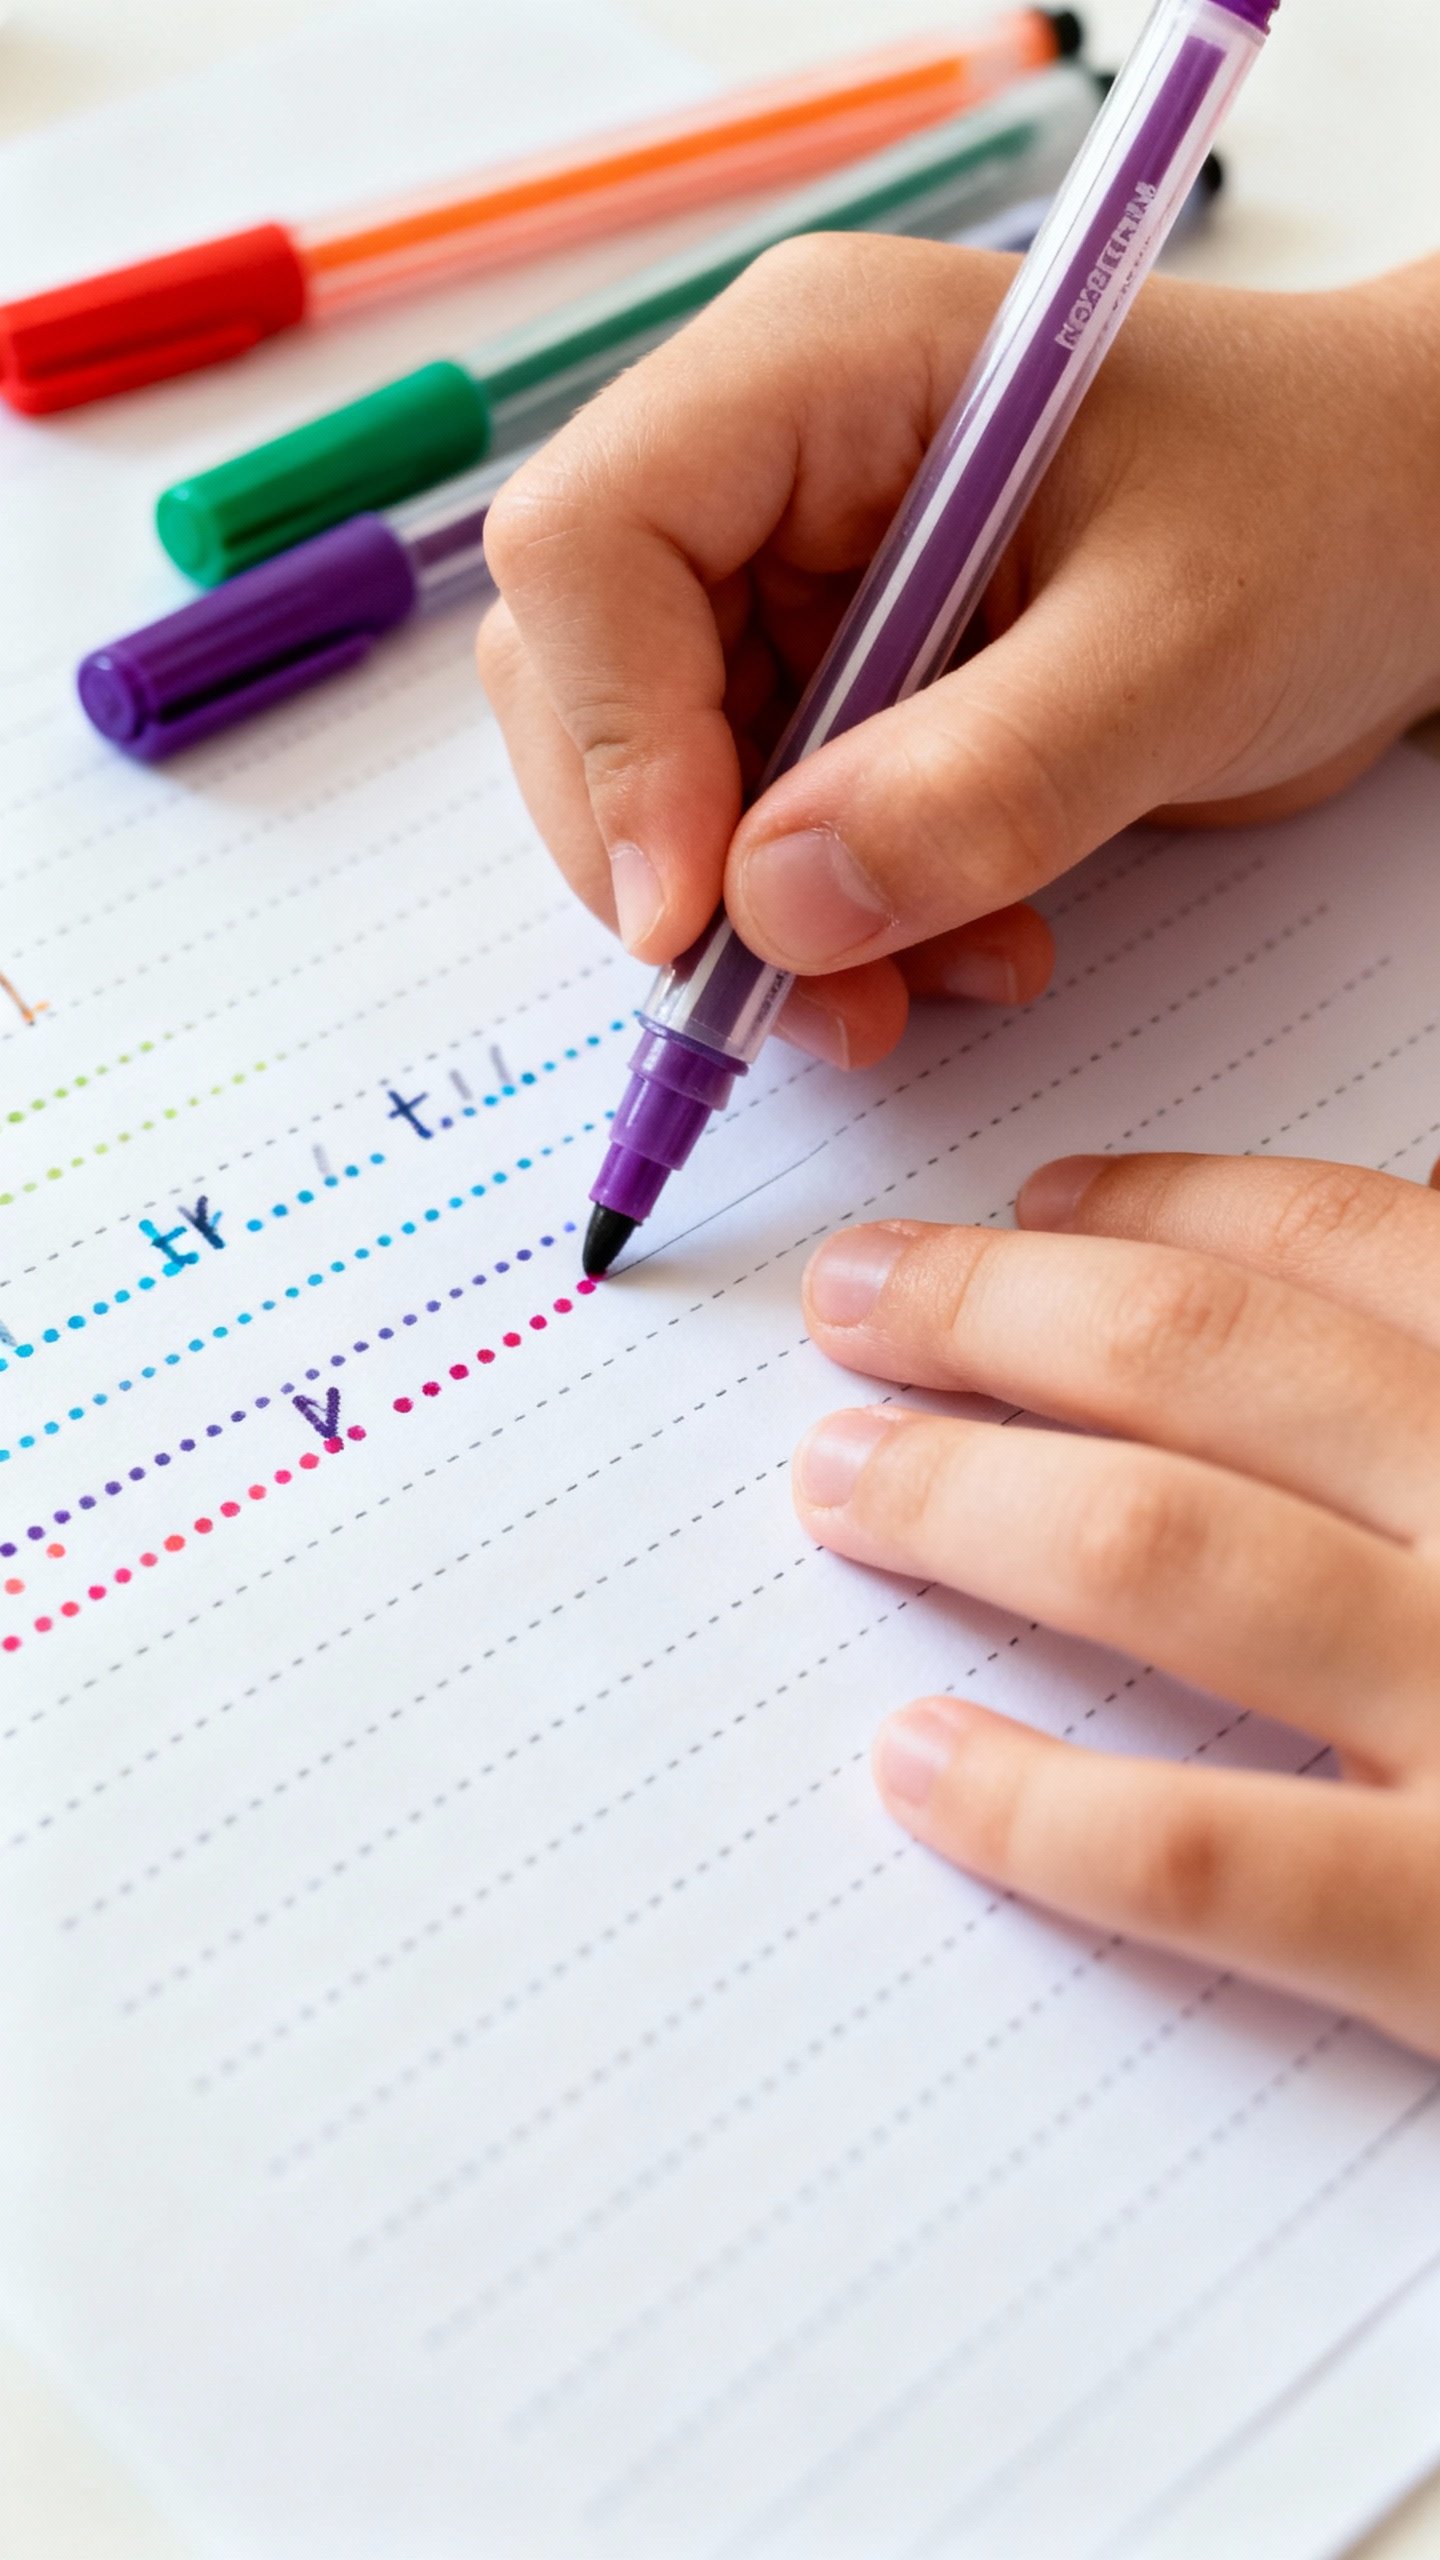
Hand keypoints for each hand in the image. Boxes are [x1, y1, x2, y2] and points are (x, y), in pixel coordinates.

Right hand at [479, 236, 1439, 1068]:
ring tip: (935, 980)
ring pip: (662, 784)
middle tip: (813, 1000)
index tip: (699, 917)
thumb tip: (776, 911)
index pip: (589, 544)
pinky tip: (963, 945)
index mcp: (816, 369)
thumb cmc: (1325, 511)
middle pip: (585, 679)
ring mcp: (791, 575)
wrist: (1406, 537)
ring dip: (771, 924)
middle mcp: (767, 463)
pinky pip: (755, 833)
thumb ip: (985, 781)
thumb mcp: (1181, 648)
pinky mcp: (833, 677)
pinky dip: (834, 927)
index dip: (614, 741)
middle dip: (682, 867)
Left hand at [792, 1149, 1439, 2057]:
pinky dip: (1038, 1805)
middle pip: (1210, 1366)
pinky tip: (920, 1767)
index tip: (1039, 1203)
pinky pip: (1205, 1853)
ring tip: (839, 1482)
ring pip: (1166, 1556)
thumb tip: (1383, 1234)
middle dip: (999, 1313)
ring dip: (967, 1499)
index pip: (1353, 1246)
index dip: (1166, 1204)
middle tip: (861, 1302)